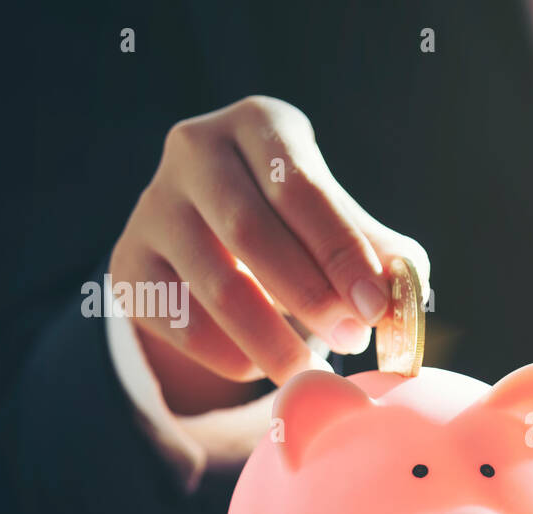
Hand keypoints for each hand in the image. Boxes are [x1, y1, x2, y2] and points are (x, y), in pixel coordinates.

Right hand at [110, 95, 429, 413]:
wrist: (218, 238)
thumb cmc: (301, 226)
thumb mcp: (344, 223)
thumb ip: (383, 255)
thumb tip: (402, 297)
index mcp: (259, 125)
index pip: (299, 188)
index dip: (340, 252)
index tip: (374, 308)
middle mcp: (195, 150)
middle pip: (249, 229)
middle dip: (309, 295)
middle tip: (350, 340)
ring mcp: (153, 205)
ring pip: (213, 281)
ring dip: (271, 338)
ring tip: (311, 370)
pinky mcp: (130, 262)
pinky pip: (178, 319)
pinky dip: (227, 353)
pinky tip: (262, 367)